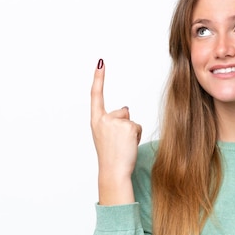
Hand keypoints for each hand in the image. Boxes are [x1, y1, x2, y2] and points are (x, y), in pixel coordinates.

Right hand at [90, 59, 141, 204]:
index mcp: (96, 121)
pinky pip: (138, 127)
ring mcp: (116, 122)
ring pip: (131, 121)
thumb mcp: (107, 136)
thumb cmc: (111, 157)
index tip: (101, 62)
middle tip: (118, 143)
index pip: (96, 95)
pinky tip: (129, 146)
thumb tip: (126, 109)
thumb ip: (113, 121)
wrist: (113, 171)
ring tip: (123, 146)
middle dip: (125, 124)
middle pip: (123, 111)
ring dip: (131, 132)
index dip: (99, 78)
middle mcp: (103, 119)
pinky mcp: (128, 126)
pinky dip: (137, 136)